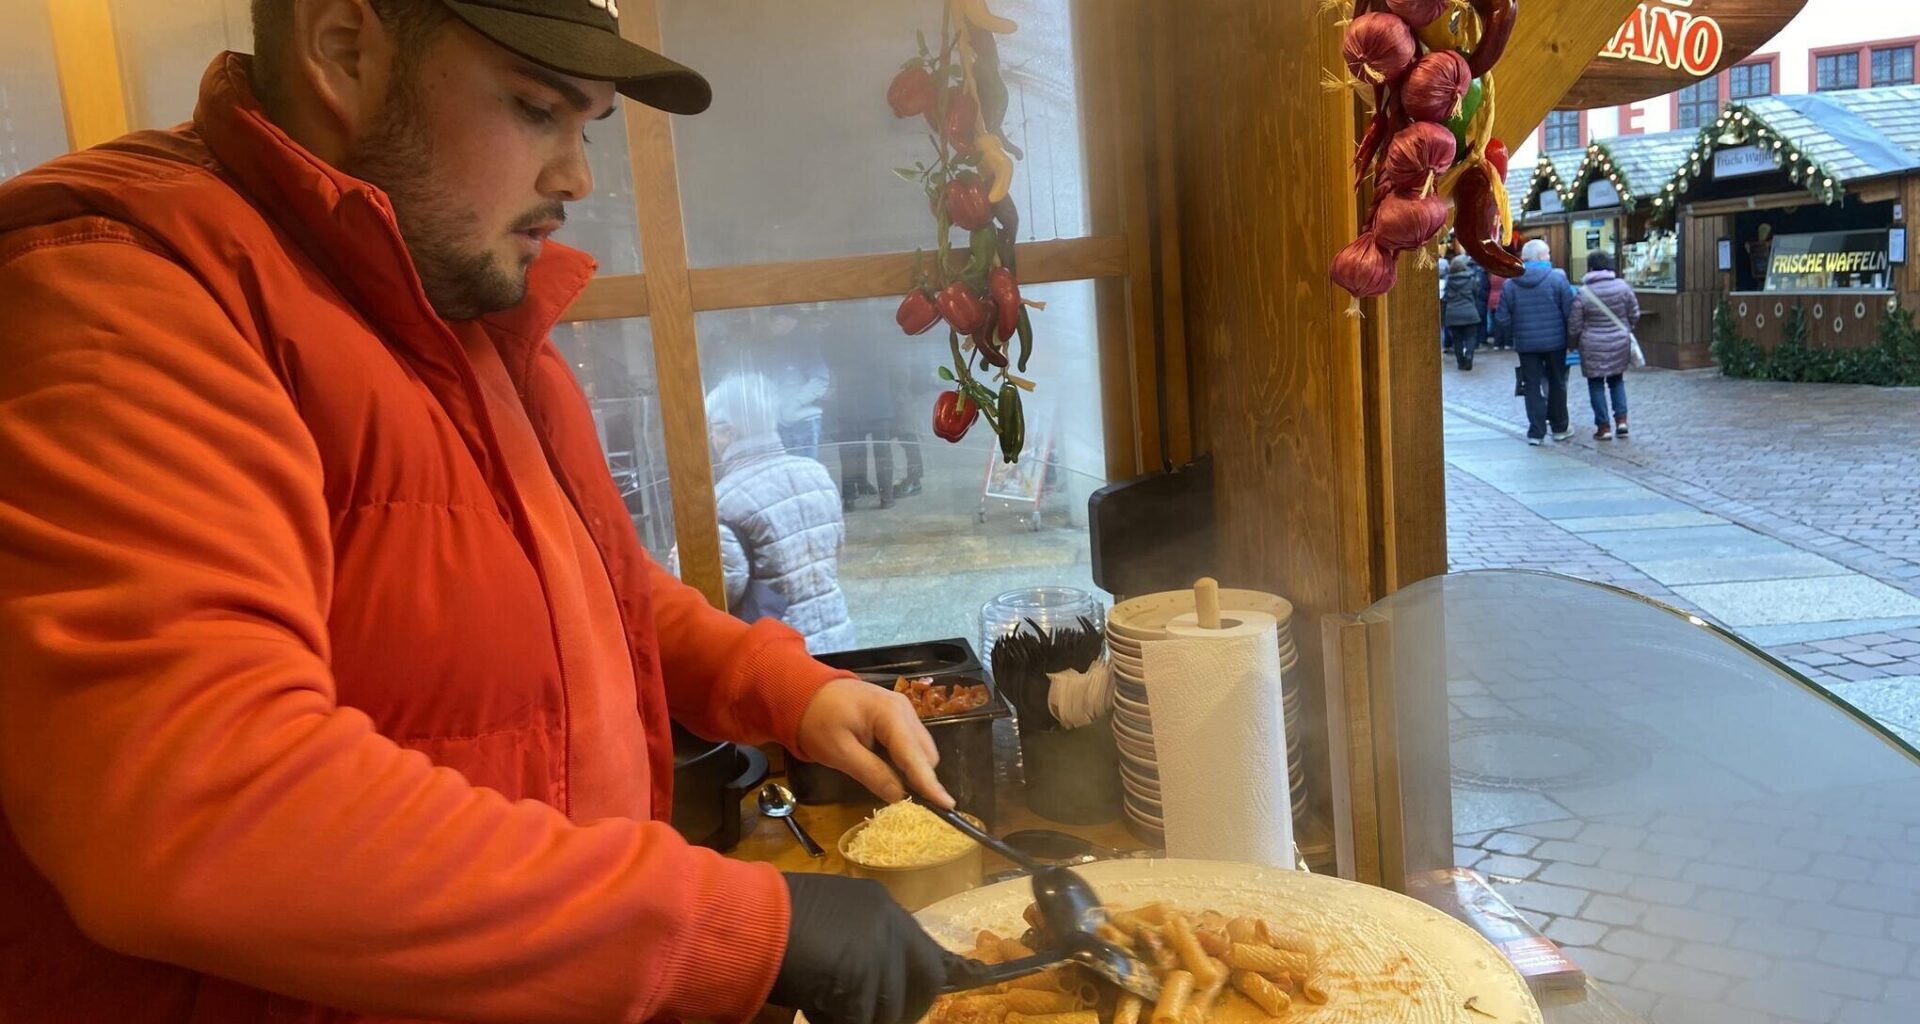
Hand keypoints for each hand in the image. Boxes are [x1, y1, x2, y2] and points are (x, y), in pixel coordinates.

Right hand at [769, 873, 948, 1023]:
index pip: (920, 948)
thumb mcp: (826, 918)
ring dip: (866, 1018)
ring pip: (891, 1007)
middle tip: (878, 1017)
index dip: (920, 977)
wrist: (744, 920)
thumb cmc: (770, 917)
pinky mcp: (860, 985)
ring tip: (829, 1012)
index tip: (927, 995)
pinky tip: (817, 1018)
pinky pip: (862, 1021)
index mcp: (879, 905)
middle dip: (909, 1005)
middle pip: (927, 975)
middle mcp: (888, 925)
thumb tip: (868, 979)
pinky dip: (837, 1022)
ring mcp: (877, 955)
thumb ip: (856, 943)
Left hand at [796, 677, 951, 806]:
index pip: (914, 755)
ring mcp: (903, 711)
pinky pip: (911, 743)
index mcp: (890, 714)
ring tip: (894, 784)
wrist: (803, 691)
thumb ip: (872, 773)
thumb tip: (899, 797)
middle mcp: (904, 710)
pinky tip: (890, 769)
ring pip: (921, 749)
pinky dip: (906, 759)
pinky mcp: (897, 716)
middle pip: (925, 753)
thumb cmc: (817, 720)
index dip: (930, 783)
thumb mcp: (839, 752)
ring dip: (914, 769)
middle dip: (921, 777)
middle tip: (906, 801)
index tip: (947, 806)